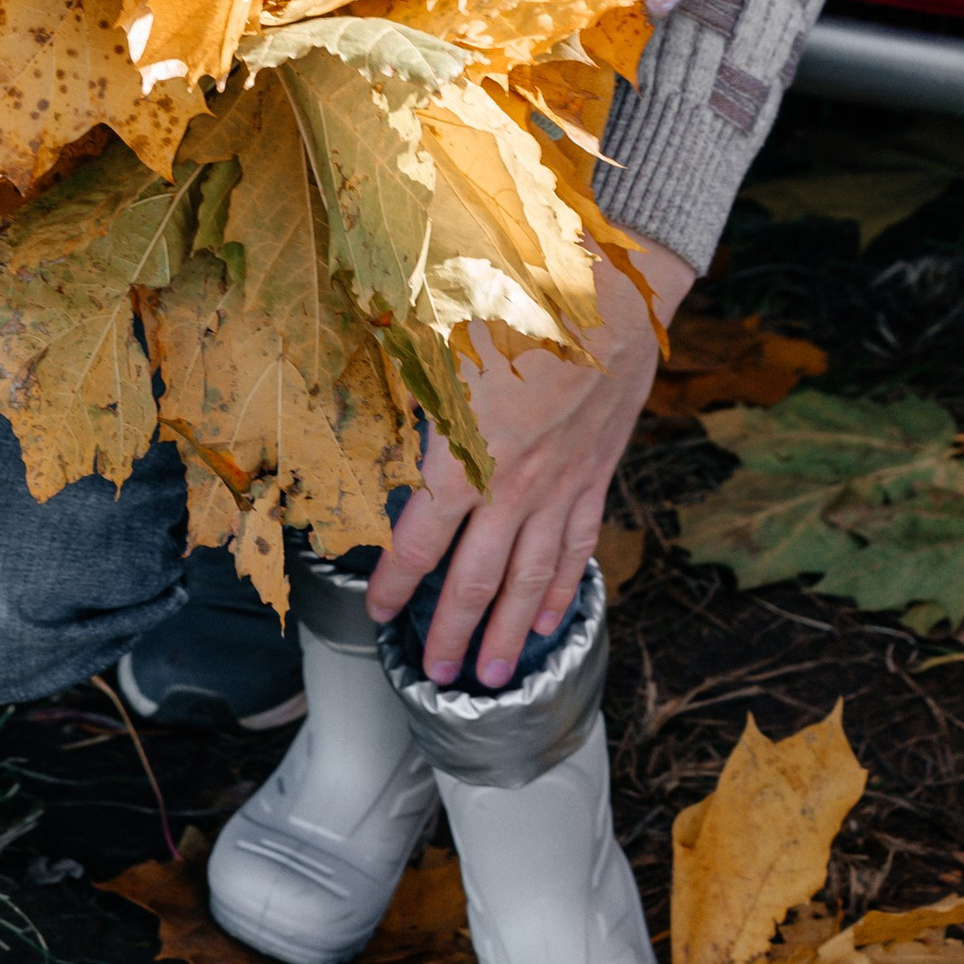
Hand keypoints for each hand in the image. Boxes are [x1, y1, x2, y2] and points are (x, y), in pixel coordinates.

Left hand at [363, 238, 691, 689]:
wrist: (613, 288)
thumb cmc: (518, 298)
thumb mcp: (437, 332)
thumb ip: (400, 379)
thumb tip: (350, 391)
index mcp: (469, 451)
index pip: (422, 537)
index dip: (397, 582)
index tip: (380, 614)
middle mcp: (516, 483)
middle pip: (479, 577)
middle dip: (456, 631)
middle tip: (439, 675)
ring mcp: (564, 484)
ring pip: (533, 577)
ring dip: (512, 631)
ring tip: (496, 675)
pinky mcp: (598, 473)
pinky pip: (578, 544)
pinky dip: (565, 587)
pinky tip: (554, 620)